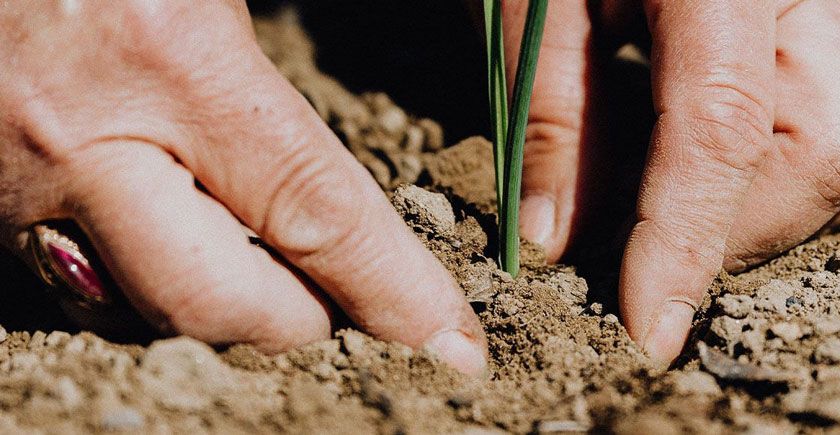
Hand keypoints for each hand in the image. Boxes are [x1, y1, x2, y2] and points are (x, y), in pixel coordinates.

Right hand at [0, 1, 485, 375]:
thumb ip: (276, 76)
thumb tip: (351, 196)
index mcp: (171, 53)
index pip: (314, 211)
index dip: (393, 289)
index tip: (450, 340)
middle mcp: (82, 134)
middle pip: (220, 304)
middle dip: (301, 323)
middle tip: (345, 304)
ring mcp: (16, 181)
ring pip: (144, 313)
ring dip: (229, 315)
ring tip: (278, 277)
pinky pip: (84, 292)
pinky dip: (155, 293)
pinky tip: (195, 251)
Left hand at [504, 0, 839, 364]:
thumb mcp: (533, 0)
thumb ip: (551, 115)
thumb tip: (557, 243)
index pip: (724, 126)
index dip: (686, 239)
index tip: (647, 329)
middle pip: (828, 158)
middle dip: (734, 233)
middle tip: (641, 252)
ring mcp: (828, 17)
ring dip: (755, 216)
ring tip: (661, 203)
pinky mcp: (823, 40)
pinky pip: (833, 139)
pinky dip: (768, 184)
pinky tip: (693, 167)